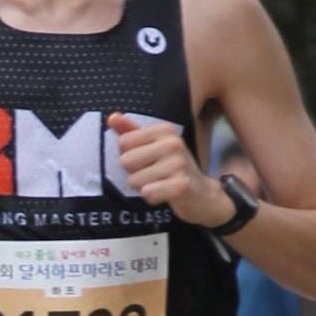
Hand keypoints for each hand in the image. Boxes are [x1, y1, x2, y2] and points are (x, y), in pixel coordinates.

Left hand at [109, 112, 231, 225]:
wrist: (203, 195)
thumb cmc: (173, 169)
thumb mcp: (154, 146)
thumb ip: (131, 132)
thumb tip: (112, 117)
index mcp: (164, 130)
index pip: (123, 142)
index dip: (129, 156)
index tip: (148, 161)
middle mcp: (172, 143)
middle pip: (126, 161)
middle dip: (135, 174)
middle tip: (155, 175)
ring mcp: (178, 163)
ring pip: (134, 180)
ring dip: (144, 187)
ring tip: (161, 184)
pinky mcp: (181, 185)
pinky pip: (147, 193)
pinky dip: (153, 198)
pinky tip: (166, 194)